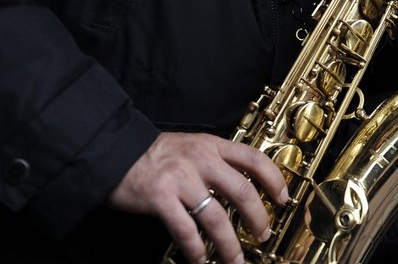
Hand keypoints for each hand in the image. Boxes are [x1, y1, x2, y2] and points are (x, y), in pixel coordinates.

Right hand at [106, 132, 288, 263]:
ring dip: (229, 245)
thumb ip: (215, 160)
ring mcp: (180, 179)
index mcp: (211, 145)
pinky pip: (186, 231)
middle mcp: (200, 160)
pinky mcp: (160, 198)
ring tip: (235, 260)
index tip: (283, 199)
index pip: (254, 159)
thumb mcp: (191, 145)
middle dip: (257, 219)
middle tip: (263, 235)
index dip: (274, 180)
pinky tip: (200, 260)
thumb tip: (244, 185)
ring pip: (217, 217)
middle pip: (242, 191)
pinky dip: (197, 250)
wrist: (114, 152)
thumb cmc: (154, 154)